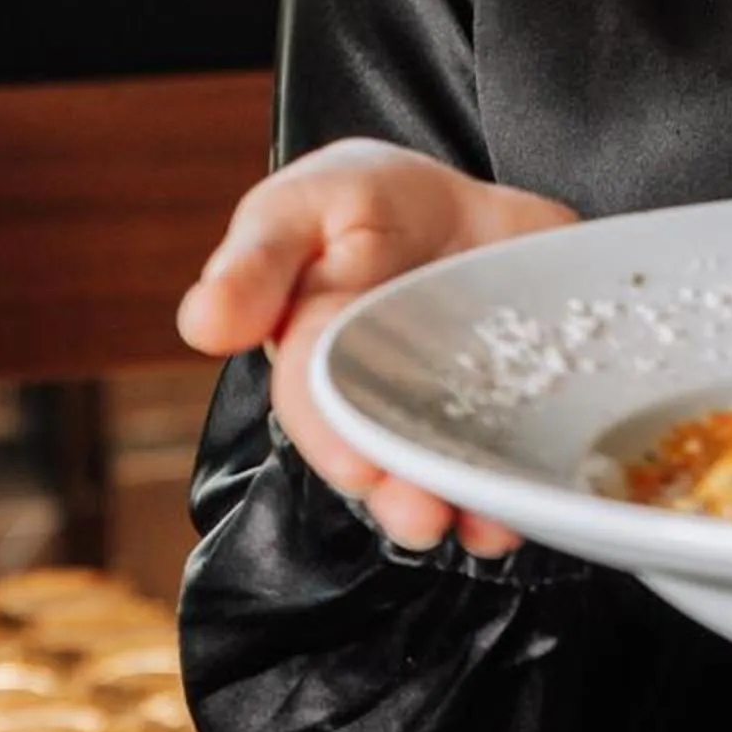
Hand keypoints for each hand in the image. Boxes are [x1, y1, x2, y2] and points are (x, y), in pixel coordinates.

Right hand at [178, 136, 574, 558]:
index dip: (334, 436)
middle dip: (399, 493)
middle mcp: (373, 403)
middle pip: (382, 457)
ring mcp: (443, 412)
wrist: (458, 208)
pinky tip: (527, 502)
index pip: (314, 400)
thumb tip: (204, 323)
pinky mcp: (509, 409)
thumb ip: (254, 263)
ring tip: (483, 524)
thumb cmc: (357, 207)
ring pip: (443, 473)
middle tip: (422, 515)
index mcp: (310, 358)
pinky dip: (520, 485)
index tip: (358, 467)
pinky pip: (513, 456)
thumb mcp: (299, 209)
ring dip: (461, 506)